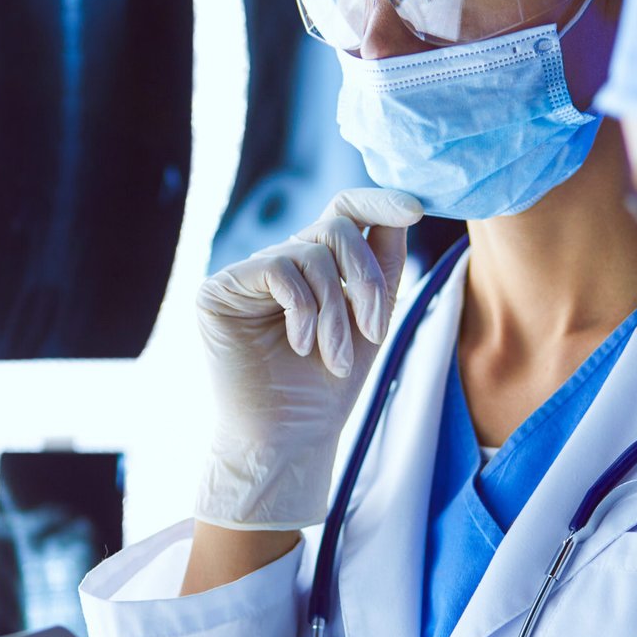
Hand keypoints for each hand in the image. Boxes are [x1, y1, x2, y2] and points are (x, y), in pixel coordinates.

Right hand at [194, 188, 421, 529]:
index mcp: (316, 266)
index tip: (417, 209)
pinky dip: (303, 309)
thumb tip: (405, 206)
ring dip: (336, 311)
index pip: (344, 209)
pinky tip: (300, 344)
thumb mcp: (371, 319)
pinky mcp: (219, 289)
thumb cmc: (327, 388)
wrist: (288, 437)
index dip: (379, 199)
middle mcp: (281, 262)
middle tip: (375, 331)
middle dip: (367, 279)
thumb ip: (384, 264)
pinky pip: (278, 268)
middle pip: (336, 227)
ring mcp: (247, 274)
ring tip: (334, 357)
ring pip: (312, 253)